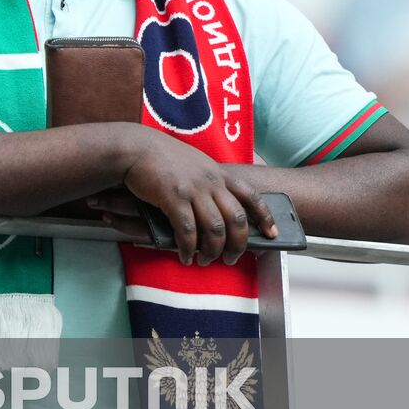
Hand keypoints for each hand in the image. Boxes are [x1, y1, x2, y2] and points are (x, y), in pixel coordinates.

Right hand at [90, 129, 276, 265]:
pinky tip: (185, 255)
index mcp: (218, 174)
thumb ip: (207, 181)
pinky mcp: (173, 198)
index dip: (265, 217)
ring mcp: (193, 190)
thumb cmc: (160, 157)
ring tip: (206, 261)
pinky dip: (188, 248)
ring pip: (215, 229)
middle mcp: (211, 182)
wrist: (136, 147)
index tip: (273, 233)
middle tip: (231, 258)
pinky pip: (187, 230)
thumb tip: (213, 205)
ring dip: (212, 250)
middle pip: (236, 219)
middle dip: (237, 244)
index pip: (251, 196)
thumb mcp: (194, 164)